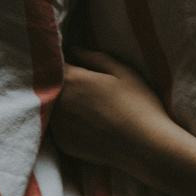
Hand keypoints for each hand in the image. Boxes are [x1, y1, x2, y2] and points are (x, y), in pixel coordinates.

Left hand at [53, 49, 181, 175]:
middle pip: (48, 86)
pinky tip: (89, 124)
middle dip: (60, 82)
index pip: (54, 62)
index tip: (71, 60)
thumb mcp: (124, 72)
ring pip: (52, 108)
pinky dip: (69, 124)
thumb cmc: (139, 105)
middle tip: (83, 85)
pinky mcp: (63, 143)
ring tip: (86, 106)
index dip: (62, 60)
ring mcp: (57, 125)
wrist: (146, 146)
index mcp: (71, 79)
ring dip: (62, 104)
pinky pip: (59, 127)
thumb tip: (74, 49)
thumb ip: (95, 58)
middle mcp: (57, 101)